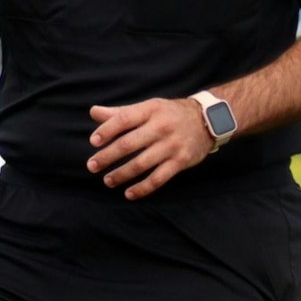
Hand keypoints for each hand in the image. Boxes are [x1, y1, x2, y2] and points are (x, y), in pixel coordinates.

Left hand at [86, 98, 212, 199]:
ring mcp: (171, 145)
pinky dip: (143, 188)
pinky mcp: (180, 161)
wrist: (208, 120)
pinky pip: (158, 178)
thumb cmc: (170, 114)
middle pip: (128, 144)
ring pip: (141, 164)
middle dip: (107, 156)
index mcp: (150, 110)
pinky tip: (129, 193)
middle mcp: (160, 127)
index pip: (123, 119)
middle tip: (92, 166)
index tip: (93, 142)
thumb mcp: (148, 107)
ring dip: (121, 174)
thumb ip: (121, 112)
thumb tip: (93, 112)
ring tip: (107, 181)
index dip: (106, 130)